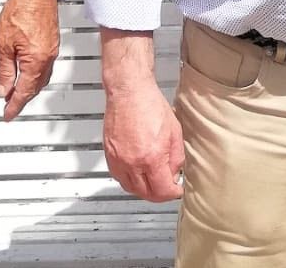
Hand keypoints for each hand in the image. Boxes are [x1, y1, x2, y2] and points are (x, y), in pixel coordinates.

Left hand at [0, 0, 60, 120]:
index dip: (15, 106)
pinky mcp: (53, 41)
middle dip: (23, 98)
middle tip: (10, 106)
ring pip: (42, 77)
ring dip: (29, 86)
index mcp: (36, 61)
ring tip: (16, 91)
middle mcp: (48, 58)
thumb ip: (5, 70)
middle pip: (36, 87)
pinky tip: (27, 72)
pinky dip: (36, 74)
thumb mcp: (4, 45)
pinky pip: (46, 65)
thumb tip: (4, 89)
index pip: (25, 92)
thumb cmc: (20, 10)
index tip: (8, 114)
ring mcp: (53, 49)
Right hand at [102, 83, 183, 201]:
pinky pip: (119, 177)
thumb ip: (176, 157)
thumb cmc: (150, 105)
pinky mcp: (109, 156)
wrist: (130, 92)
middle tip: (167, 187)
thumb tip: (175, 173)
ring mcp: (118, 160)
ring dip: (143, 190)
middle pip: (146, 194)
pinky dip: (129, 180)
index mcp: (152, 157)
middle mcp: (133, 162)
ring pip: (131, 189)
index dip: (173, 193)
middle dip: (159, 194)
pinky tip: (137, 173)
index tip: (176, 190)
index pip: (162, 191)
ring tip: (153, 182)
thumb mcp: (175, 132)